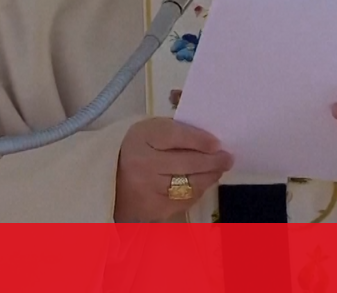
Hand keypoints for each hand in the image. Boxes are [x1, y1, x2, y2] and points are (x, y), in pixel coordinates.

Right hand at [114, 117, 233, 221]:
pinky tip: (201, 182)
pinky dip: (197, 191)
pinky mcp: (154, 209)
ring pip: (190, 184)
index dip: (200, 139)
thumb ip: (178, 127)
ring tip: (218, 169)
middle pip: (187, 162)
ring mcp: (148, 189)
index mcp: (142, 137)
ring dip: (209, 177)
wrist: (109, 179)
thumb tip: (209, 130)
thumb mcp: (150, 130)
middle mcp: (143, 164)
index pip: (176, 136)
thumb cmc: (137, 148)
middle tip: (227, 158)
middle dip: (213, 161)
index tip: (217, 143)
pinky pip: (185, 200)